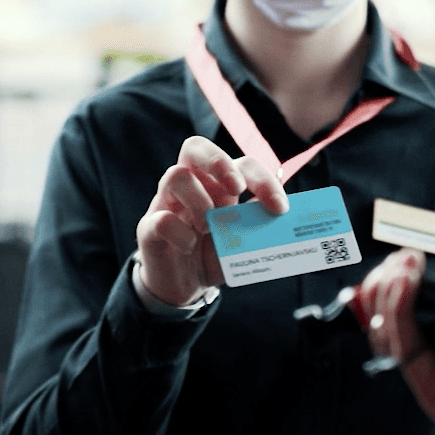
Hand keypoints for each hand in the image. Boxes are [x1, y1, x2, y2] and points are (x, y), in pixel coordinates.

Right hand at [135, 136, 287, 305]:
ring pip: (175, 175)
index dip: (262, 180)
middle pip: (195, 147)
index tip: (280, 208)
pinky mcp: (149, 227)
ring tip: (207, 227)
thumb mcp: (242, 242)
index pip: (241, 164)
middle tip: (237, 189)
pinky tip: (190, 246)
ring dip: (199, 201)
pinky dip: (180, 233)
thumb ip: (259, 226)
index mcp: (218, 185)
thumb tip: (285, 216)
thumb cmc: (214, 256)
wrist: (183, 286)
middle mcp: (191, 186)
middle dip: (219, 162)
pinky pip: (160, 218)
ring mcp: (167, 203)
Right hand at [354, 249, 434, 434]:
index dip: (402, 286)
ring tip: (403, 267)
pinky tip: (407, 283)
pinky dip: (397, 311)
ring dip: (388, 295)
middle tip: (398, 261)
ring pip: (391, 336)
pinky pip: (405, 348)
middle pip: (394, 325)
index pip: (417, 315)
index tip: (406, 258)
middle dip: (385, 288)